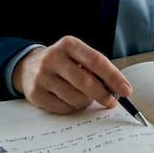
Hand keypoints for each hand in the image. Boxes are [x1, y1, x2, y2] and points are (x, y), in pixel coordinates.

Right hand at [11, 36, 131, 113]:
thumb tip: (117, 89)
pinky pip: (63, 108)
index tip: (126, 90)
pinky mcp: (35, 93)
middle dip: (103, 95)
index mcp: (68, 44)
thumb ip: (95, 68)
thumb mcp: (77, 56)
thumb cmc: (62, 63)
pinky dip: (71, 107)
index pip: (96, 61)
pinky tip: (67, 99)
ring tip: (82, 96)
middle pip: (86, 81)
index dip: (113, 77)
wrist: (27, 67)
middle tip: (111, 102)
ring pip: (75, 98)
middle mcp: (53, 58)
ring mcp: (42, 76)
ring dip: (85, 101)